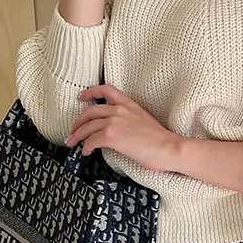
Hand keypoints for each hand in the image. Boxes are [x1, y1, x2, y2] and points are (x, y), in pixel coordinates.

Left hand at [68, 88, 184, 174]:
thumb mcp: (144, 121)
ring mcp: (114, 122)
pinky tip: (86, 152)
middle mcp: (119, 110)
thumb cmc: (161, 140)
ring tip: (72, 143)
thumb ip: (129, 120)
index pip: (107, 89)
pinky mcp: (112, 137)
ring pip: (87, 127)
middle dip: (78, 121)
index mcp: (129, 104)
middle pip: (90, 111)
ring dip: (77, 135)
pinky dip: (86, 147)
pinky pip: (91, 140)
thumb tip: (118, 130)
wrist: (169, 148)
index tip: (82, 97)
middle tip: (73, 130)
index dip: (91, 92)